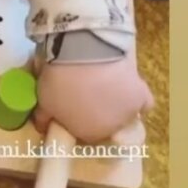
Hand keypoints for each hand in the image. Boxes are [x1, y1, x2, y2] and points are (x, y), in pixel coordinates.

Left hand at [33, 57, 153, 143]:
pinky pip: (144, 104)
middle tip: (88, 94)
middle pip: (106, 125)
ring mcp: (128, 114)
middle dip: (98, 113)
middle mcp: (110, 130)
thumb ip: (44, 118)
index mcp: (86, 133)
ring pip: (125, 115)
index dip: (80, 120)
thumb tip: (43, 126)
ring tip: (106, 86)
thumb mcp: (43, 101)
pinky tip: (130, 90)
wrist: (84, 54)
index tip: (74, 108)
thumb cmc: (60, 81)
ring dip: (117, 105)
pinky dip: (138, 99)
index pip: (85, 133)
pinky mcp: (141, 96)